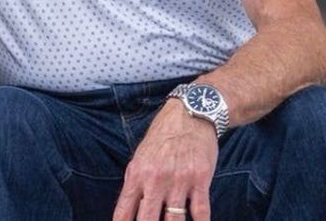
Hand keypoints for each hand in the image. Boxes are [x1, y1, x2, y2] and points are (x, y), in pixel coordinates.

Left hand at [112, 99, 217, 220]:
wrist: (189, 115)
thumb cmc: (163, 137)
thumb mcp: (140, 157)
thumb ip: (135, 184)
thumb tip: (128, 211)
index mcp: (136, 174)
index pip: (124, 211)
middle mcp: (155, 180)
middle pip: (147, 220)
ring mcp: (178, 181)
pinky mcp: (200, 180)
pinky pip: (200, 211)